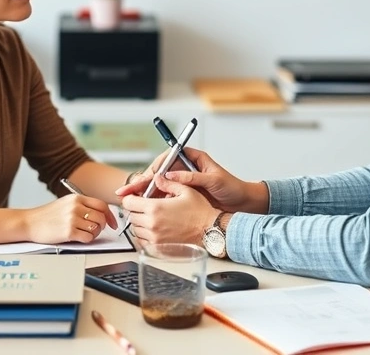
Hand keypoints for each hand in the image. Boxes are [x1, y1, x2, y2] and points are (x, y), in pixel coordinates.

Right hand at [23, 195, 117, 243]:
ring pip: (96, 228)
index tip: (112, 224)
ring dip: (94, 234)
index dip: (110, 216)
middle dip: (102, 227)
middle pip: (101, 217)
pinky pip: (88, 238)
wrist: (29, 222)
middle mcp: (76, 207)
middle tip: (95, 231)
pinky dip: (86, 240)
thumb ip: (82, 206)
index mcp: (76, 198)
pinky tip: (78, 238)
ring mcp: (72, 219)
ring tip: (84, 234)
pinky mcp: (68, 231)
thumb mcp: (65, 203)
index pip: (102, 205)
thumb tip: (101, 215)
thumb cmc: (46, 215)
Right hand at [118, 147, 264, 212]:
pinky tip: (145, 210)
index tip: (144, 178)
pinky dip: (154, 203)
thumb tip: (171, 176)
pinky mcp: (184, 196)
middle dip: (141, 183)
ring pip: (158, 187)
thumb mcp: (213, 180)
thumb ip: (192, 177)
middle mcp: (185, 169)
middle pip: (158, 174)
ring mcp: (183, 183)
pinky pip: (165, 197)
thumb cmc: (232, 187)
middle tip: (126, 192)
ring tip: (130, 202)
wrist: (243, 203)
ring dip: (144, 194)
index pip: (166, 160)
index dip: (153, 169)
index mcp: (192, 158)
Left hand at [121, 175, 218, 246]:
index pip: (128, 202)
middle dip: (136, 210)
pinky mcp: (158, 249)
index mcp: (155, 208)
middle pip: (130, 216)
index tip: (135, 198)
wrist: (210, 231)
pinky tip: (155, 230)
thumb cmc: (201, 213)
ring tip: (153, 218)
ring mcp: (154, 238)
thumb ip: (168, 183)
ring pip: (135, 230)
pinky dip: (145, 236)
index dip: (130, 198)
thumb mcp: (186, 190)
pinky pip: (142, 242)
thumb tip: (157, 178)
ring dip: (140, 223)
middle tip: (146, 207)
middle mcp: (152, 224)